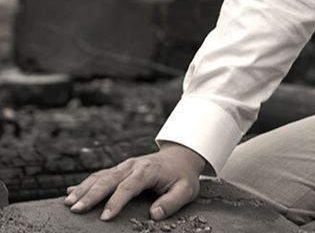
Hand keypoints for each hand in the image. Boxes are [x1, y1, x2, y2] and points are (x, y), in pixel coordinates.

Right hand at [63, 142, 205, 221]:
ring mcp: (124, 166)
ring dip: (82, 189)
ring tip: (67, 203)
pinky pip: (99, 175)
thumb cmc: (183, 176)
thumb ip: (172, 202)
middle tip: (75, 209)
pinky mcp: (119, 169)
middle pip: (108, 180)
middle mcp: (132, 166)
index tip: (104, 217)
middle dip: (90, 195)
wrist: (181, 156)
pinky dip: (84, 183)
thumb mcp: (186, 189)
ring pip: (100, 176)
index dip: (116, 202)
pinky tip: (69, 192)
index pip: (129, 187)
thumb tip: (155, 214)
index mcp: (148, 171)